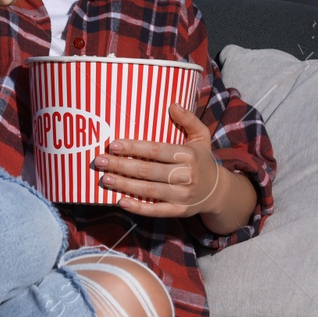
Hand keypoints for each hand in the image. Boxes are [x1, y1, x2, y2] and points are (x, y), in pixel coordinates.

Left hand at [89, 103, 221, 217]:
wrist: (217, 191)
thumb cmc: (202, 160)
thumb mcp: (201, 136)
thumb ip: (189, 120)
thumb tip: (173, 104)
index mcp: (188, 155)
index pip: (156, 150)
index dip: (134, 147)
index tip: (113, 144)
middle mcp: (185, 176)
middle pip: (148, 171)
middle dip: (121, 165)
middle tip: (100, 161)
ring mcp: (182, 196)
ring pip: (148, 191)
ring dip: (124, 185)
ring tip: (105, 178)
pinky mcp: (179, 211)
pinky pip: (156, 211)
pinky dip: (138, 208)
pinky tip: (121, 201)